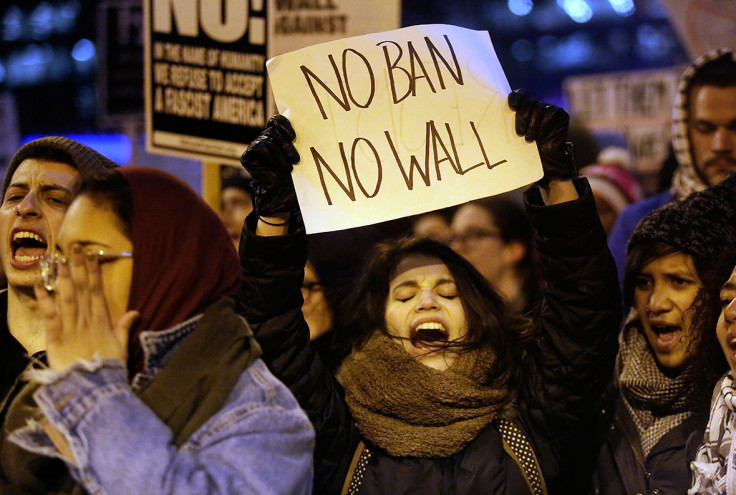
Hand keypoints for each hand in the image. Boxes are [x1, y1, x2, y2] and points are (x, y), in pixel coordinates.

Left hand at [34, 247, 138, 372]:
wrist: (94, 389)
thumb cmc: (108, 370)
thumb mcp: (121, 348)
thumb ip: (124, 328)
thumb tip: (134, 311)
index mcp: (102, 322)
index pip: (97, 292)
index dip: (94, 273)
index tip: (92, 256)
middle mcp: (86, 321)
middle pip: (82, 290)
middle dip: (79, 268)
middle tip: (75, 248)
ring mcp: (70, 328)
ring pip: (67, 299)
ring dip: (63, 279)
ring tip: (59, 260)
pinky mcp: (56, 339)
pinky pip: (49, 317)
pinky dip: (44, 302)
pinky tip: (40, 287)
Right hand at [240, 115, 300, 216]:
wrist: (282, 192)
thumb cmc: (293, 175)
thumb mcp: (296, 154)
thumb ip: (294, 140)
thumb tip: (304, 123)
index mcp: (275, 136)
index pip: (276, 120)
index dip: (284, 124)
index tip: (294, 136)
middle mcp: (263, 139)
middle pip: (273, 130)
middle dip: (286, 144)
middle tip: (296, 159)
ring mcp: (254, 147)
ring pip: (268, 139)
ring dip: (281, 153)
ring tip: (289, 167)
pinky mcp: (247, 156)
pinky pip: (259, 146)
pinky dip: (270, 156)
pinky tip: (276, 166)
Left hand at [508, 89, 576, 186]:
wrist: (544, 162)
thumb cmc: (525, 150)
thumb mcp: (513, 137)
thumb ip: (507, 125)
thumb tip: (491, 117)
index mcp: (523, 108)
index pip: (519, 95)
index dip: (516, 97)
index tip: (512, 107)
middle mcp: (536, 106)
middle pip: (528, 102)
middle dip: (522, 117)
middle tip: (519, 133)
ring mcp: (548, 109)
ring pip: (538, 107)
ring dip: (532, 124)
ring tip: (529, 139)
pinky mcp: (560, 114)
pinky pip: (550, 112)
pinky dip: (544, 123)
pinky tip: (540, 135)